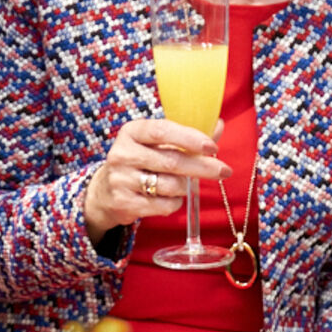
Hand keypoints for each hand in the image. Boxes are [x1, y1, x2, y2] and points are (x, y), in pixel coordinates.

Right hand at [80, 116, 229, 238]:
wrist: (106, 192)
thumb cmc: (141, 162)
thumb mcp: (157, 144)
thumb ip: (187, 136)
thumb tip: (219, 126)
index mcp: (132, 132)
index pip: (162, 130)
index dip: (190, 138)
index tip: (212, 147)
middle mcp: (122, 153)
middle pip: (172, 161)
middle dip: (202, 167)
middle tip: (224, 171)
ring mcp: (121, 180)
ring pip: (170, 185)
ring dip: (187, 187)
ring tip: (185, 184)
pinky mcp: (124, 203)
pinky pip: (163, 205)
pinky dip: (174, 202)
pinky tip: (170, 197)